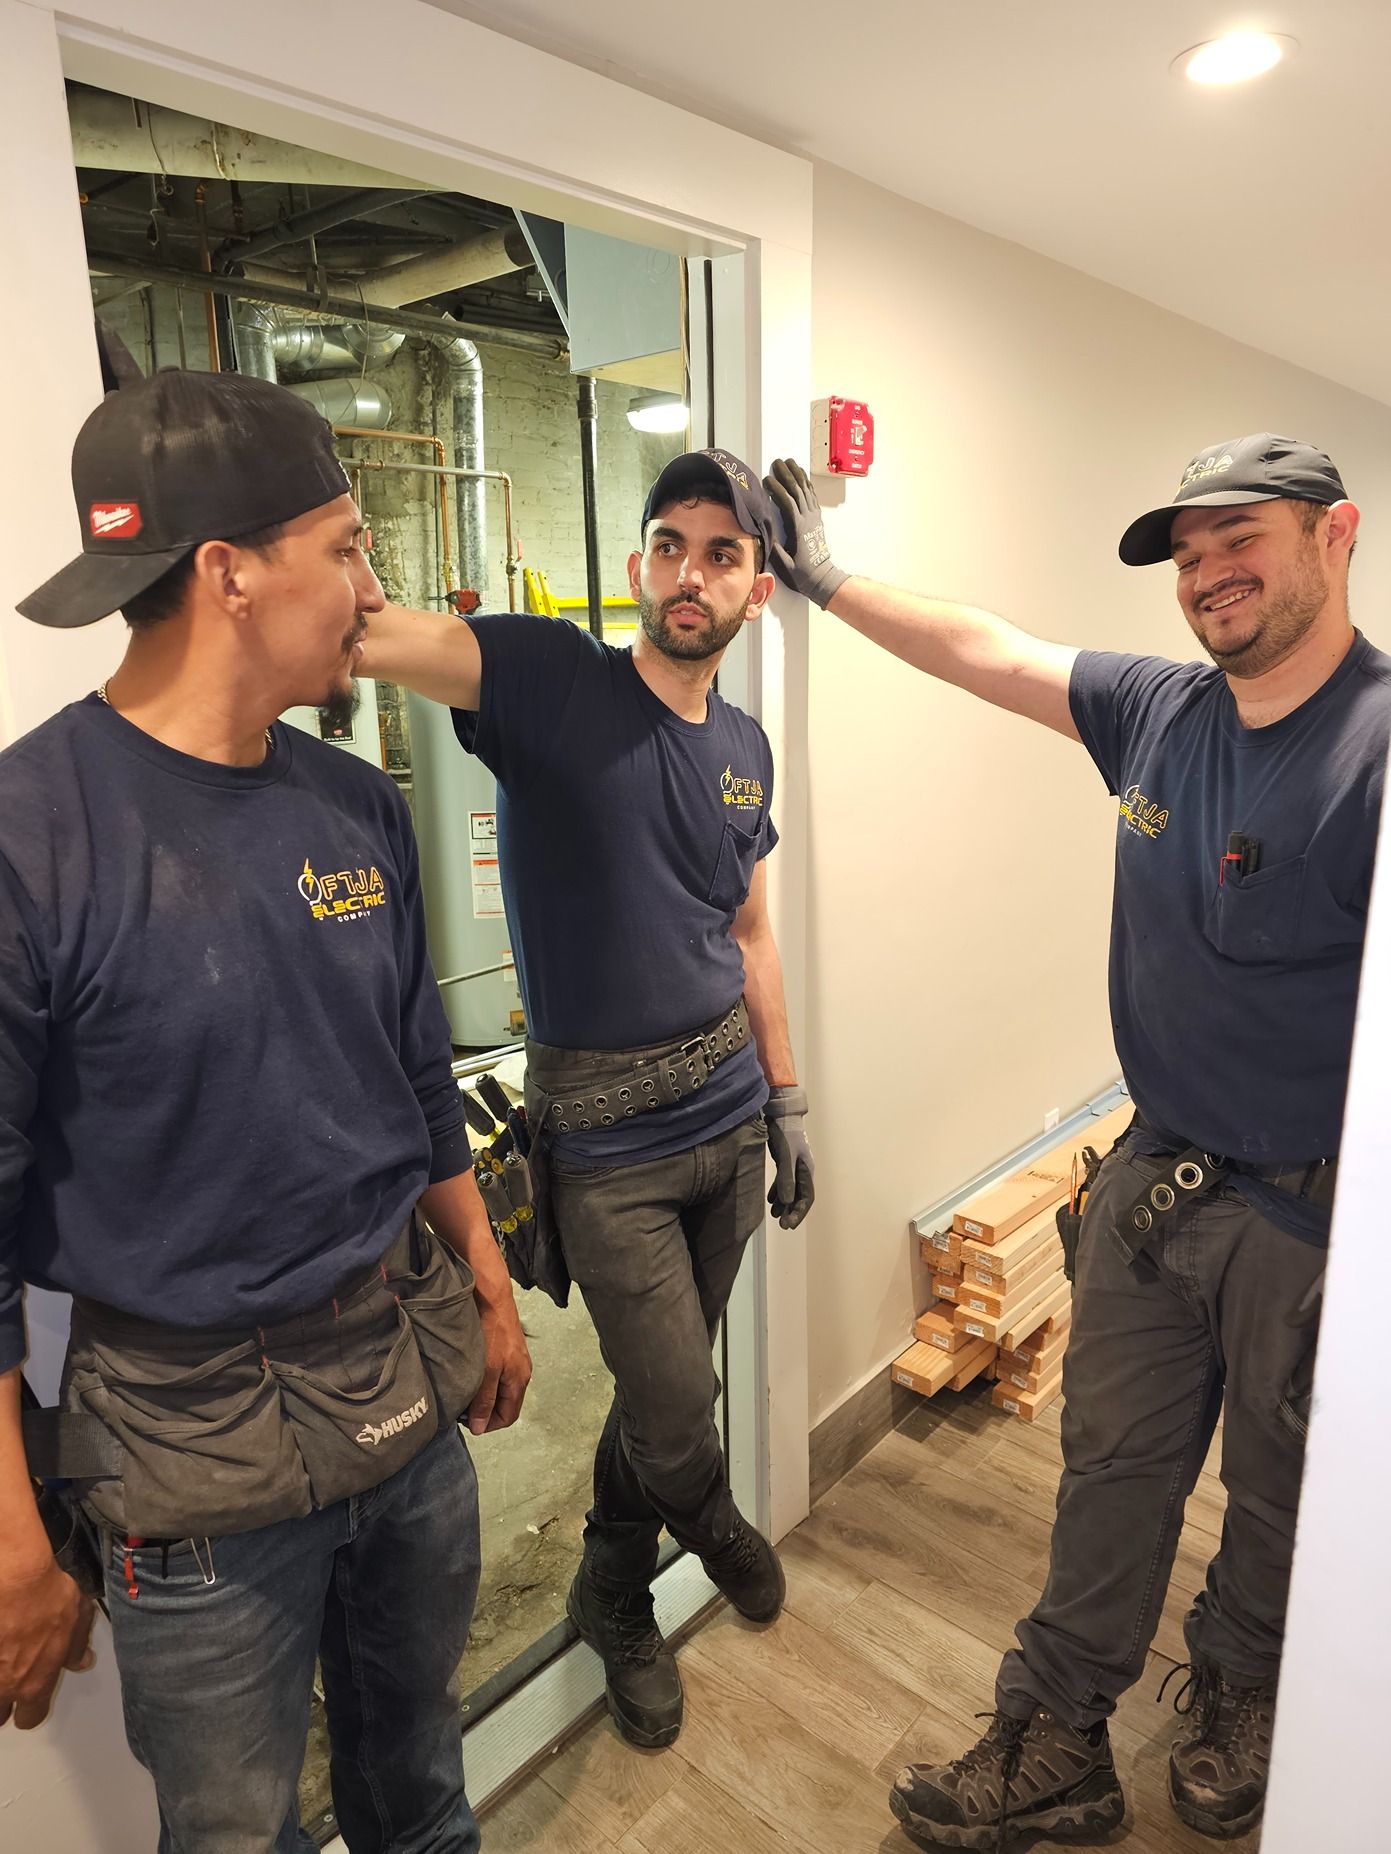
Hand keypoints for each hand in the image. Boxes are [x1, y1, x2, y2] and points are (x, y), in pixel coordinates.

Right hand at [0, 1555, 95, 1729]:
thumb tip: (81, 1662)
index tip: (28, 1700)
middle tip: (9, 1681)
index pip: (30, 1718)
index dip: (30, 1710)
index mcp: (34, 1684)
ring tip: (3, 1664)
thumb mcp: (77, 1617)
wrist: (16, 1576)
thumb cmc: (47, 1595)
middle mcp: (4, 1686)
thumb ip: (77, 1645)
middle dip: (4, 1702)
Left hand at [466, 1297, 532, 1434]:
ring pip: (501, 1390)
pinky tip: (471, 1376)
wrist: (494, 1300)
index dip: (488, 1424)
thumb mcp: (487, 1370)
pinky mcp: (508, 1352)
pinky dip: (485, 1383)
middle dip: (485, 1411)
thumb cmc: (492, 1334)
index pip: (508, 1417)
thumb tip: (480, 1427)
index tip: (468, 1421)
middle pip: (505, 1405)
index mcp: (519, 1381)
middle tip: (462, 1408)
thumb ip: (484, 1400)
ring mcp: (516, 1362)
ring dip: (484, 1397)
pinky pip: (498, 1376)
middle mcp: (521, 1374)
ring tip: (465, 1393)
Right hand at [763, 459, 848, 608]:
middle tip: (777, 462)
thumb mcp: (784, 565)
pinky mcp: (816, 519)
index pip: (786, 502)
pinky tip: (802, 477)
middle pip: (796, 490)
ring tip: (790, 462)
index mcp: (797, 528)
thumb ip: (774, 548)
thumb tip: (761, 531)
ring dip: (797, 474)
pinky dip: (806, 484)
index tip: (767, 479)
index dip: (776, 489)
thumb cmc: (801, 573)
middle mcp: (807, 519)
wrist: (821, 577)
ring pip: (806, 490)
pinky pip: (812, 496)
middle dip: (786, 474)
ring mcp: (813, 517)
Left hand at [765, 1085, 814, 1229]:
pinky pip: (784, 1181)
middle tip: (781, 1224)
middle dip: (791, 1211)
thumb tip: (786, 1203)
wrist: (781, 1112)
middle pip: (800, 1196)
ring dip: (784, 1203)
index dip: (799, 1213)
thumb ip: (786, 1179)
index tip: (788, 1225)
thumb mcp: (785, 1157)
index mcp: (807, 1170)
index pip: (807, 1198)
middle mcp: (803, 1169)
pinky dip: (778, 1191)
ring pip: (791, 1189)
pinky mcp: (786, 1160)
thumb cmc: (785, 1133)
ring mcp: (795, 1165)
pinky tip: (770, 1199)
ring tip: (774, 1215)